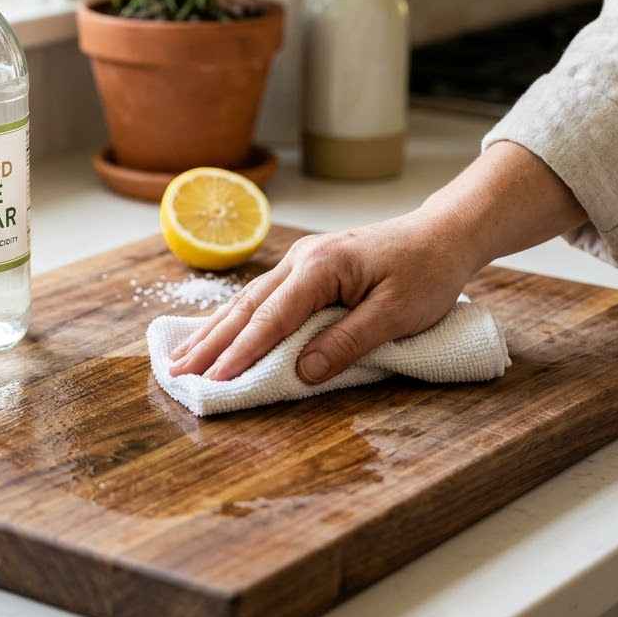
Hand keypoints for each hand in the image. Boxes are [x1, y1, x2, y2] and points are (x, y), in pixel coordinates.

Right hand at [168, 212, 482, 383]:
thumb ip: (347, 342)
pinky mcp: (306, 267)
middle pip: (248, 307)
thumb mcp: (396, 313)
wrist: (440, 235)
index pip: (272, 318)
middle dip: (211, 343)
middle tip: (177, 372)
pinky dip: (235, 318)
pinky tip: (217, 332)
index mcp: (321, 267)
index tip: (214, 381)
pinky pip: (262, 297)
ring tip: (181, 357)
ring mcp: (300, 260)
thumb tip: (302, 372)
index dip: (241, 353)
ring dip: (215, 331)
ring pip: (248, 300)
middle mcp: (301, 259)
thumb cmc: (426, 273)